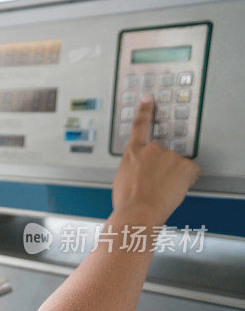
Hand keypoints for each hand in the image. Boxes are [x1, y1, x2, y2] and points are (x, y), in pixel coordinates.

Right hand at [111, 96, 200, 225]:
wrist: (138, 211)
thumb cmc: (127, 201)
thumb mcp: (121, 179)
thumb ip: (133, 168)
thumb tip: (141, 172)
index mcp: (133, 153)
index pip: (139, 126)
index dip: (144, 111)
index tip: (148, 99)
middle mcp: (152, 150)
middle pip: (163, 156)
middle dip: (162, 169)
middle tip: (155, 185)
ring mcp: (169, 156)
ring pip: (177, 166)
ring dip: (173, 176)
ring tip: (161, 191)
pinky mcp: (184, 165)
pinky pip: (190, 172)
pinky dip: (186, 181)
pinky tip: (174, 189)